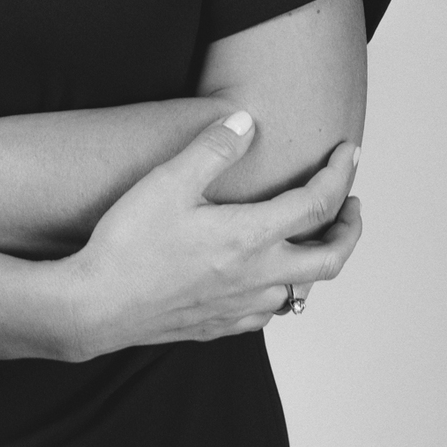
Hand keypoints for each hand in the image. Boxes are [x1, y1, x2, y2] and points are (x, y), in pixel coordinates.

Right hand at [66, 111, 362, 355]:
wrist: (95, 306)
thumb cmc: (128, 243)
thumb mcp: (167, 182)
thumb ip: (212, 149)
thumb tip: (247, 121)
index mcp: (250, 237)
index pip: (316, 204)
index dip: (340, 175)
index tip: (348, 152)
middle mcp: (256, 276)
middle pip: (330, 259)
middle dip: (349, 229)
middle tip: (350, 206)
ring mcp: (239, 306)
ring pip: (300, 290)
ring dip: (314, 262)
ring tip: (308, 238)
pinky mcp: (219, 325)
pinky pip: (267, 312)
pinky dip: (280, 291)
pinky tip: (264, 279)